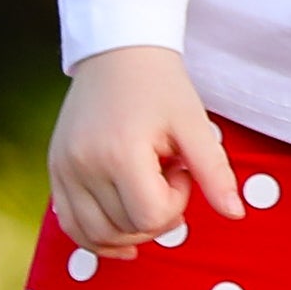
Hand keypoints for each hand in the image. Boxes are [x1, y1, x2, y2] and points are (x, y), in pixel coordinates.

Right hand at [47, 46, 242, 257]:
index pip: (151, 215)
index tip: (180, 169)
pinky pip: (71, 226)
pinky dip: (97, 238)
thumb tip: (235, 214)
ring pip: (98, 235)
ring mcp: (63, 170)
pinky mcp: (55, 171)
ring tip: (145, 189)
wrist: (117, 51)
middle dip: (157, 212)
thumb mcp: (194, 124)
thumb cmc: (160, 86)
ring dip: (131, 228)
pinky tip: (123, 238)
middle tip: (165, 173)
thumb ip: (215, 172)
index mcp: (119, 152)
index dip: (177, 202)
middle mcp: (84, 165)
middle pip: (127, 228)